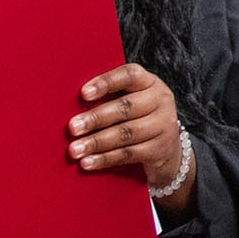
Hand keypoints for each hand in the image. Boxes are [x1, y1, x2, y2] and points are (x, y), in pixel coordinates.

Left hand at [71, 63, 186, 195]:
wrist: (168, 149)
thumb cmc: (137, 119)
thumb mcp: (131, 102)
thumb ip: (109, 99)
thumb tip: (70, 107)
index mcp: (150, 83)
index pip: (131, 75)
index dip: (107, 82)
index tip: (83, 93)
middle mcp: (160, 101)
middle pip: (126, 107)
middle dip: (96, 118)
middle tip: (72, 128)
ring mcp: (163, 125)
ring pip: (126, 133)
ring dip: (97, 142)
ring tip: (75, 150)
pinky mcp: (159, 149)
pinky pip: (128, 154)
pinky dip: (105, 159)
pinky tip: (87, 162)